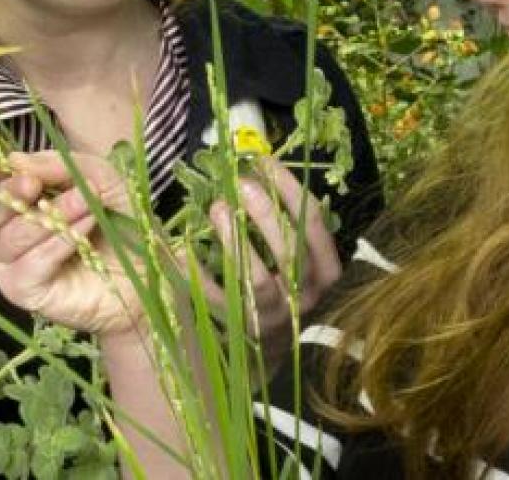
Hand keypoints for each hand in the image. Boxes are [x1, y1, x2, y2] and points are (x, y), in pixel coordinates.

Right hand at [0, 136, 143, 335]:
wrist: (145, 268)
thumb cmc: (120, 219)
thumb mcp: (101, 178)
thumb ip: (61, 165)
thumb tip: (15, 160)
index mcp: (22, 194)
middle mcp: (7, 227)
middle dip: (13, 191)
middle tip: (35, 183)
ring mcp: (10, 261)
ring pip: (9, 236)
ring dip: (48, 218)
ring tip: (85, 205)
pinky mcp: (21, 291)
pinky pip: (27, 265)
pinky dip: (55, 245)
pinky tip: (82, 234)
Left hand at [207, 156, 340, 366]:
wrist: (278, 347)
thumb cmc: (288, 286)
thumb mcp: (302, 258)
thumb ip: (288, 222)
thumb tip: (257, 168)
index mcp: (325, 272)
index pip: (314, 225)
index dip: (290, 190)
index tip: (264, 160)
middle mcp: (304, 297)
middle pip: (289, 252)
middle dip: (266, 213)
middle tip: (241, 183)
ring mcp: (273, 317)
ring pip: (258, 280)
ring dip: (236, 241)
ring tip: (217, 208)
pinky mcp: (243, 331)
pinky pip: (219, 302)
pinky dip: (199, 276)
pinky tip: (183, 249)